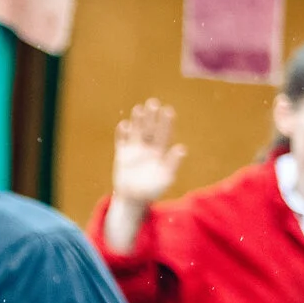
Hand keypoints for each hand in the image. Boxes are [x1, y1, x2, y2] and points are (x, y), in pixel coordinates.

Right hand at [102, 99, 184, 252]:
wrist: (133, 199)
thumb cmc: (152, 190)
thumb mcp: (166, 177)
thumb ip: (173, 163)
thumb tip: (182, 149)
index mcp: (160, 152)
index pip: (164, 133)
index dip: (166, 122)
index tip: (168, 110)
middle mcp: (147, 148)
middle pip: (149, 129)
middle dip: (151, 116)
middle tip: (153, 102)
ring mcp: (134, 150)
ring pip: (136, 131)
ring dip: (137, 120)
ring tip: (138, 108)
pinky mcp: (122, 155)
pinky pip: (121, 141)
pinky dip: (122, 133)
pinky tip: (124, 125)